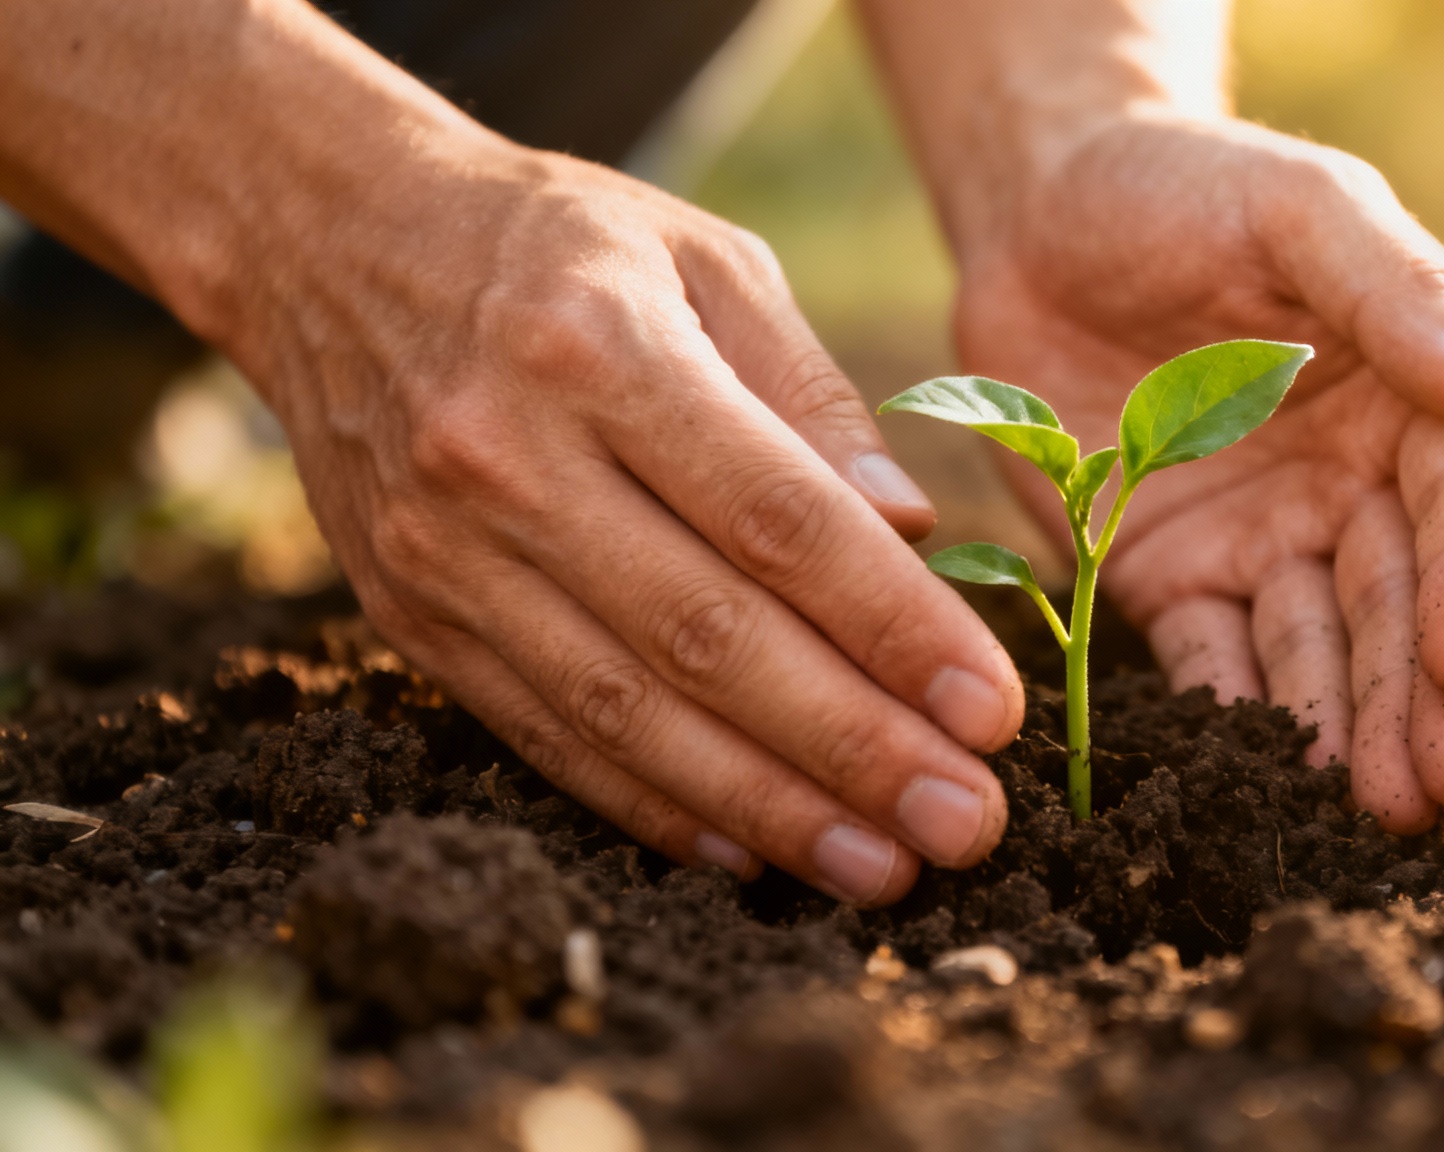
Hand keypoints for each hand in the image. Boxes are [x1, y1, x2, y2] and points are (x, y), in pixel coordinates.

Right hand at [236, 144, 1024, 902]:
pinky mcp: (413, 616)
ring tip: (879, 866)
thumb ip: (813, 396)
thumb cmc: (559, 246)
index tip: (988, 708)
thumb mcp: (704, 258)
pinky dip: (651, 804)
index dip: (892, 626)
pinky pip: (545, 734)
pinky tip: (749, 851)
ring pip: (627, 710)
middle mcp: (511, 457)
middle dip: (852, 748)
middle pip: (707, 637)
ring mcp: (447, 550)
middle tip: (965, 825)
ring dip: (766, 805)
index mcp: (604, 347)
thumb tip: (913, 533)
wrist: (326, 246)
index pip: (777, 518)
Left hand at [953, 117, 1443, 833]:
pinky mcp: (1176, 581)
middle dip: (1431, 701)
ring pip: (1323, 655)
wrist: (1042, 215)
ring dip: (1350, 735)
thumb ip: (1399, 289)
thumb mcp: (1300, 207)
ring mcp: (1268, 543)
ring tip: (1371, 815)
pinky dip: (1235, 726)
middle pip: (1407, 606)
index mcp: (1416, 398)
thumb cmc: (1185, 187)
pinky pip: (1212, 664)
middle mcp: (1357, 487)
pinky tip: (1253, 787)